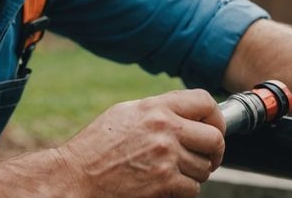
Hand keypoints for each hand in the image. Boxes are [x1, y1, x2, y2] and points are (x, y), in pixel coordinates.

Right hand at [54, 89, 225, 197]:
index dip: (216, 117)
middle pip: (215, 138)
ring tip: (175, 172)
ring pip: (205, 167)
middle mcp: (165, 129)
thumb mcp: (124, 114)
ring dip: (196, 173)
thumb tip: (188, 114)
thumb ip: (158, 110)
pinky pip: (193, 188)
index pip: (205, 102)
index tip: (214, 129)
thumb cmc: (95, 147)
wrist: (75, 178)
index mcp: (156, 108)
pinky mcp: (164, 182)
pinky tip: (166, 185)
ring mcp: (166, 157)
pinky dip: (184, 190)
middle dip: (214, 152)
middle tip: (207, 158)